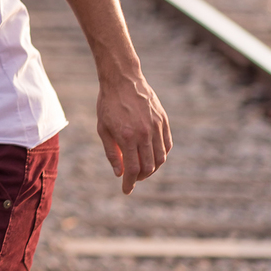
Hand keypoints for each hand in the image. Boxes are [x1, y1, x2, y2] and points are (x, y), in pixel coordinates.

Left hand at [96, 72, 171, 193]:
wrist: (123, 80)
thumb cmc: (108, 104)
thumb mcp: (103, 128)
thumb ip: (112, 152)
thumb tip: (119, 173)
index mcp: (127, 137)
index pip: (132, 169)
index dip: (130, 183)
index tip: (126, 190)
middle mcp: (144, 134)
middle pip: (149, 166)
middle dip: (141, 177)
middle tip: (133, 178)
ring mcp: (156, 127)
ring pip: (161, 158)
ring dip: (153, 168)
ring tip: (143, 169)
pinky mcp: (163, 121)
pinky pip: (167, 145)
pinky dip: (162, 154)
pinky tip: (153, 156)